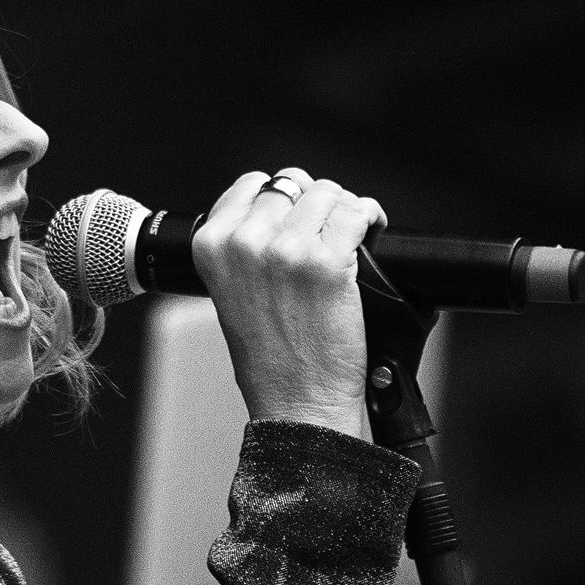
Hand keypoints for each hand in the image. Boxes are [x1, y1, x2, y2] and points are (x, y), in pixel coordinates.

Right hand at [191, 168, 385, 436]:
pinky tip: (371, 231)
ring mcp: (286, 249)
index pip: (251, 184)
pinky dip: (370, 217)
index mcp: (212, 244)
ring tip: (351, 232)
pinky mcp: (328, 261)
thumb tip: (282, 206)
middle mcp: (244, 241)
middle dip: (314, 201)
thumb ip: (243, 245)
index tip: (297, 213)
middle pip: (292, 184)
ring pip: (327, 193)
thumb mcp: (230, 291)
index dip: (281, 196)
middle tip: (328, 227)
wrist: (296, 400)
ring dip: (344, 208)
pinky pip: (356, 213)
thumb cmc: (269, 356)